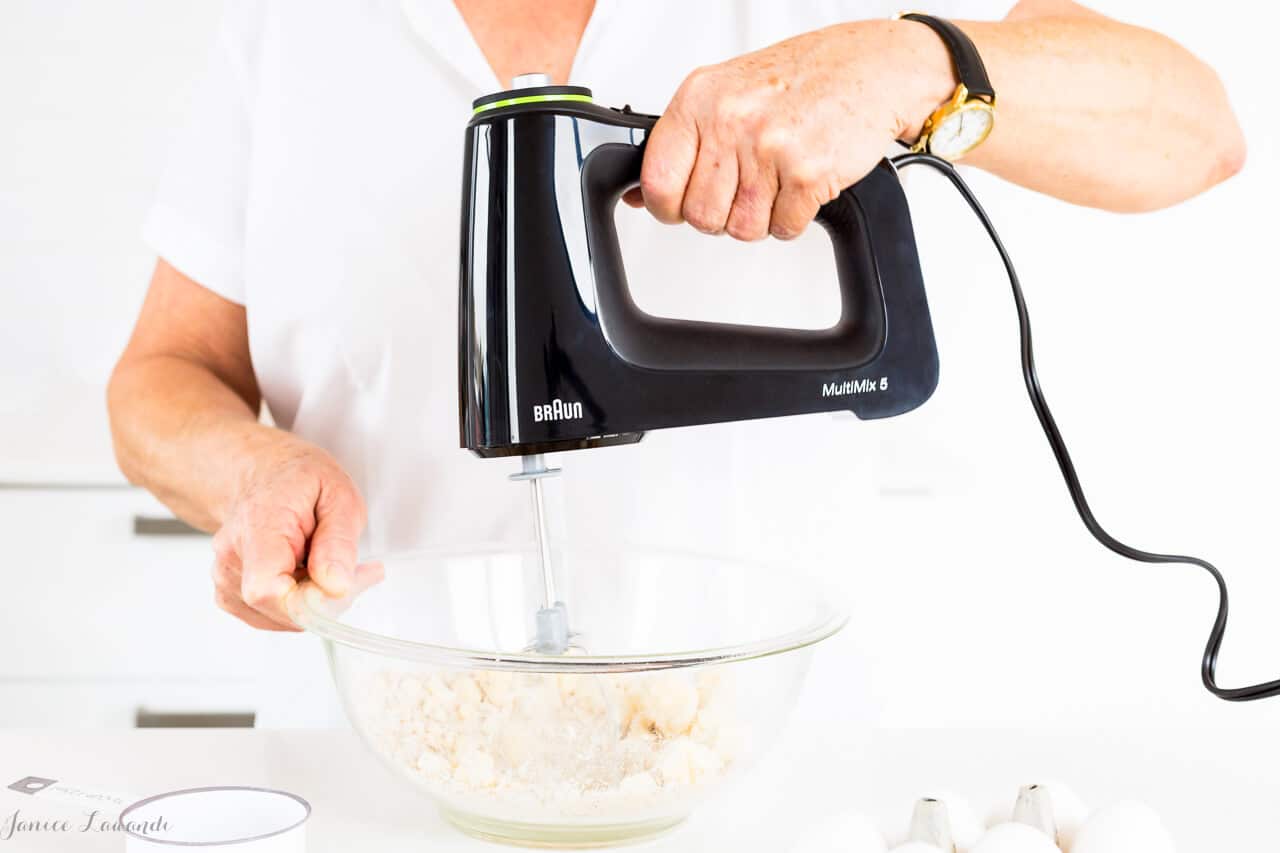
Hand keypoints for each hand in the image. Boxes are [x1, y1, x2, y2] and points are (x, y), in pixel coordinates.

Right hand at [211, 430, 382, 630]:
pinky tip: (308, 574)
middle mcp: (232, 556)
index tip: (343, 583)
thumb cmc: (298, 479)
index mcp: (257, 525)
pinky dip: (301, 603)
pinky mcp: (232, 597)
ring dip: (318, 599)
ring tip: (328, 561)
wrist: (261, 474)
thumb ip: (338, 541)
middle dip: (329, 596)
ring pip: (284, 618)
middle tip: (357, 568)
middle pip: (281, 608)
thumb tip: (336, 586)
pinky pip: (276, 617)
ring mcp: (226, 580)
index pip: (265, 589)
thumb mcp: (338, 494)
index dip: (309, 601)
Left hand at [632, 19, 953, 239]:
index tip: (680, 205)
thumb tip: (638, 196)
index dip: (668, 206)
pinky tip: (801, 182)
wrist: (873, 67)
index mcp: (700, 99)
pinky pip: (784, 229)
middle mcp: (731, 121)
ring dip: (761, 217)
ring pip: (742, 229)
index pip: (657, 180)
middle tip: (746, 186)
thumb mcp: (727, 93)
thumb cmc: (802, 78)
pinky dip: (794, 217)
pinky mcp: (807, 173)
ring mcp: (769, 148)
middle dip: (723, 213)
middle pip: (701, 216)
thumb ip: (683, 142)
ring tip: (776, 180)